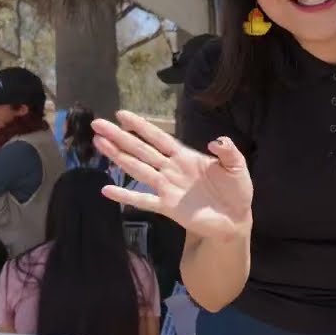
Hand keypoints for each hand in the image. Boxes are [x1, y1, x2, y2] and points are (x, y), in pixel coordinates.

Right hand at [92, 110, 253, 239]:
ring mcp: (167, 188)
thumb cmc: (236, 190)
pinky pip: (143, 200)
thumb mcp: (237, 166)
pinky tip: (106, 189)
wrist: (236, 219)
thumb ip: (228, 151)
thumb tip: (216, 141)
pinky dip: (125, 195)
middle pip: (141, 150)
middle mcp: (171, 169)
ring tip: (99, 143)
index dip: (141, 127)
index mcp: (185, 156)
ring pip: (137, 169)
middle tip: (98, 124)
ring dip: (118, 157)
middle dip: (120, 137)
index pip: (159, 138)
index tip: (122, 115)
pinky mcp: (168, 207)